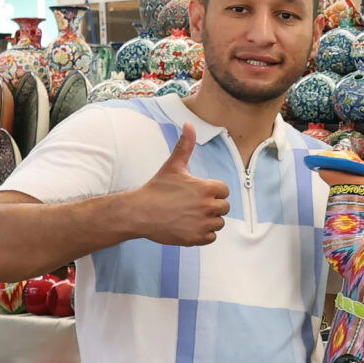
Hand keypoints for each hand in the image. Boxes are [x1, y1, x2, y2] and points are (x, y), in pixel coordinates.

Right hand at [130, 125, 229, 247]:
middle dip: (211, 206)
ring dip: (208, 221)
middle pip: (224, 207)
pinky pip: (211, 238)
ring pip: (218, 223)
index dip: (212, 191)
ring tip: (189, 215)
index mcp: (207, 188)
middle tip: (191, 205)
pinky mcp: (196, 238)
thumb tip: (189, 123)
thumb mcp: (173, 165)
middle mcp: (208, 206)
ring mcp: (202, 224)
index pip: (224, 191)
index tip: (196, 192)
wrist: (139, 212)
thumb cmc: (157, 188)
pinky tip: (188, 226)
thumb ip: (185, 145)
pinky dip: (203, 234)